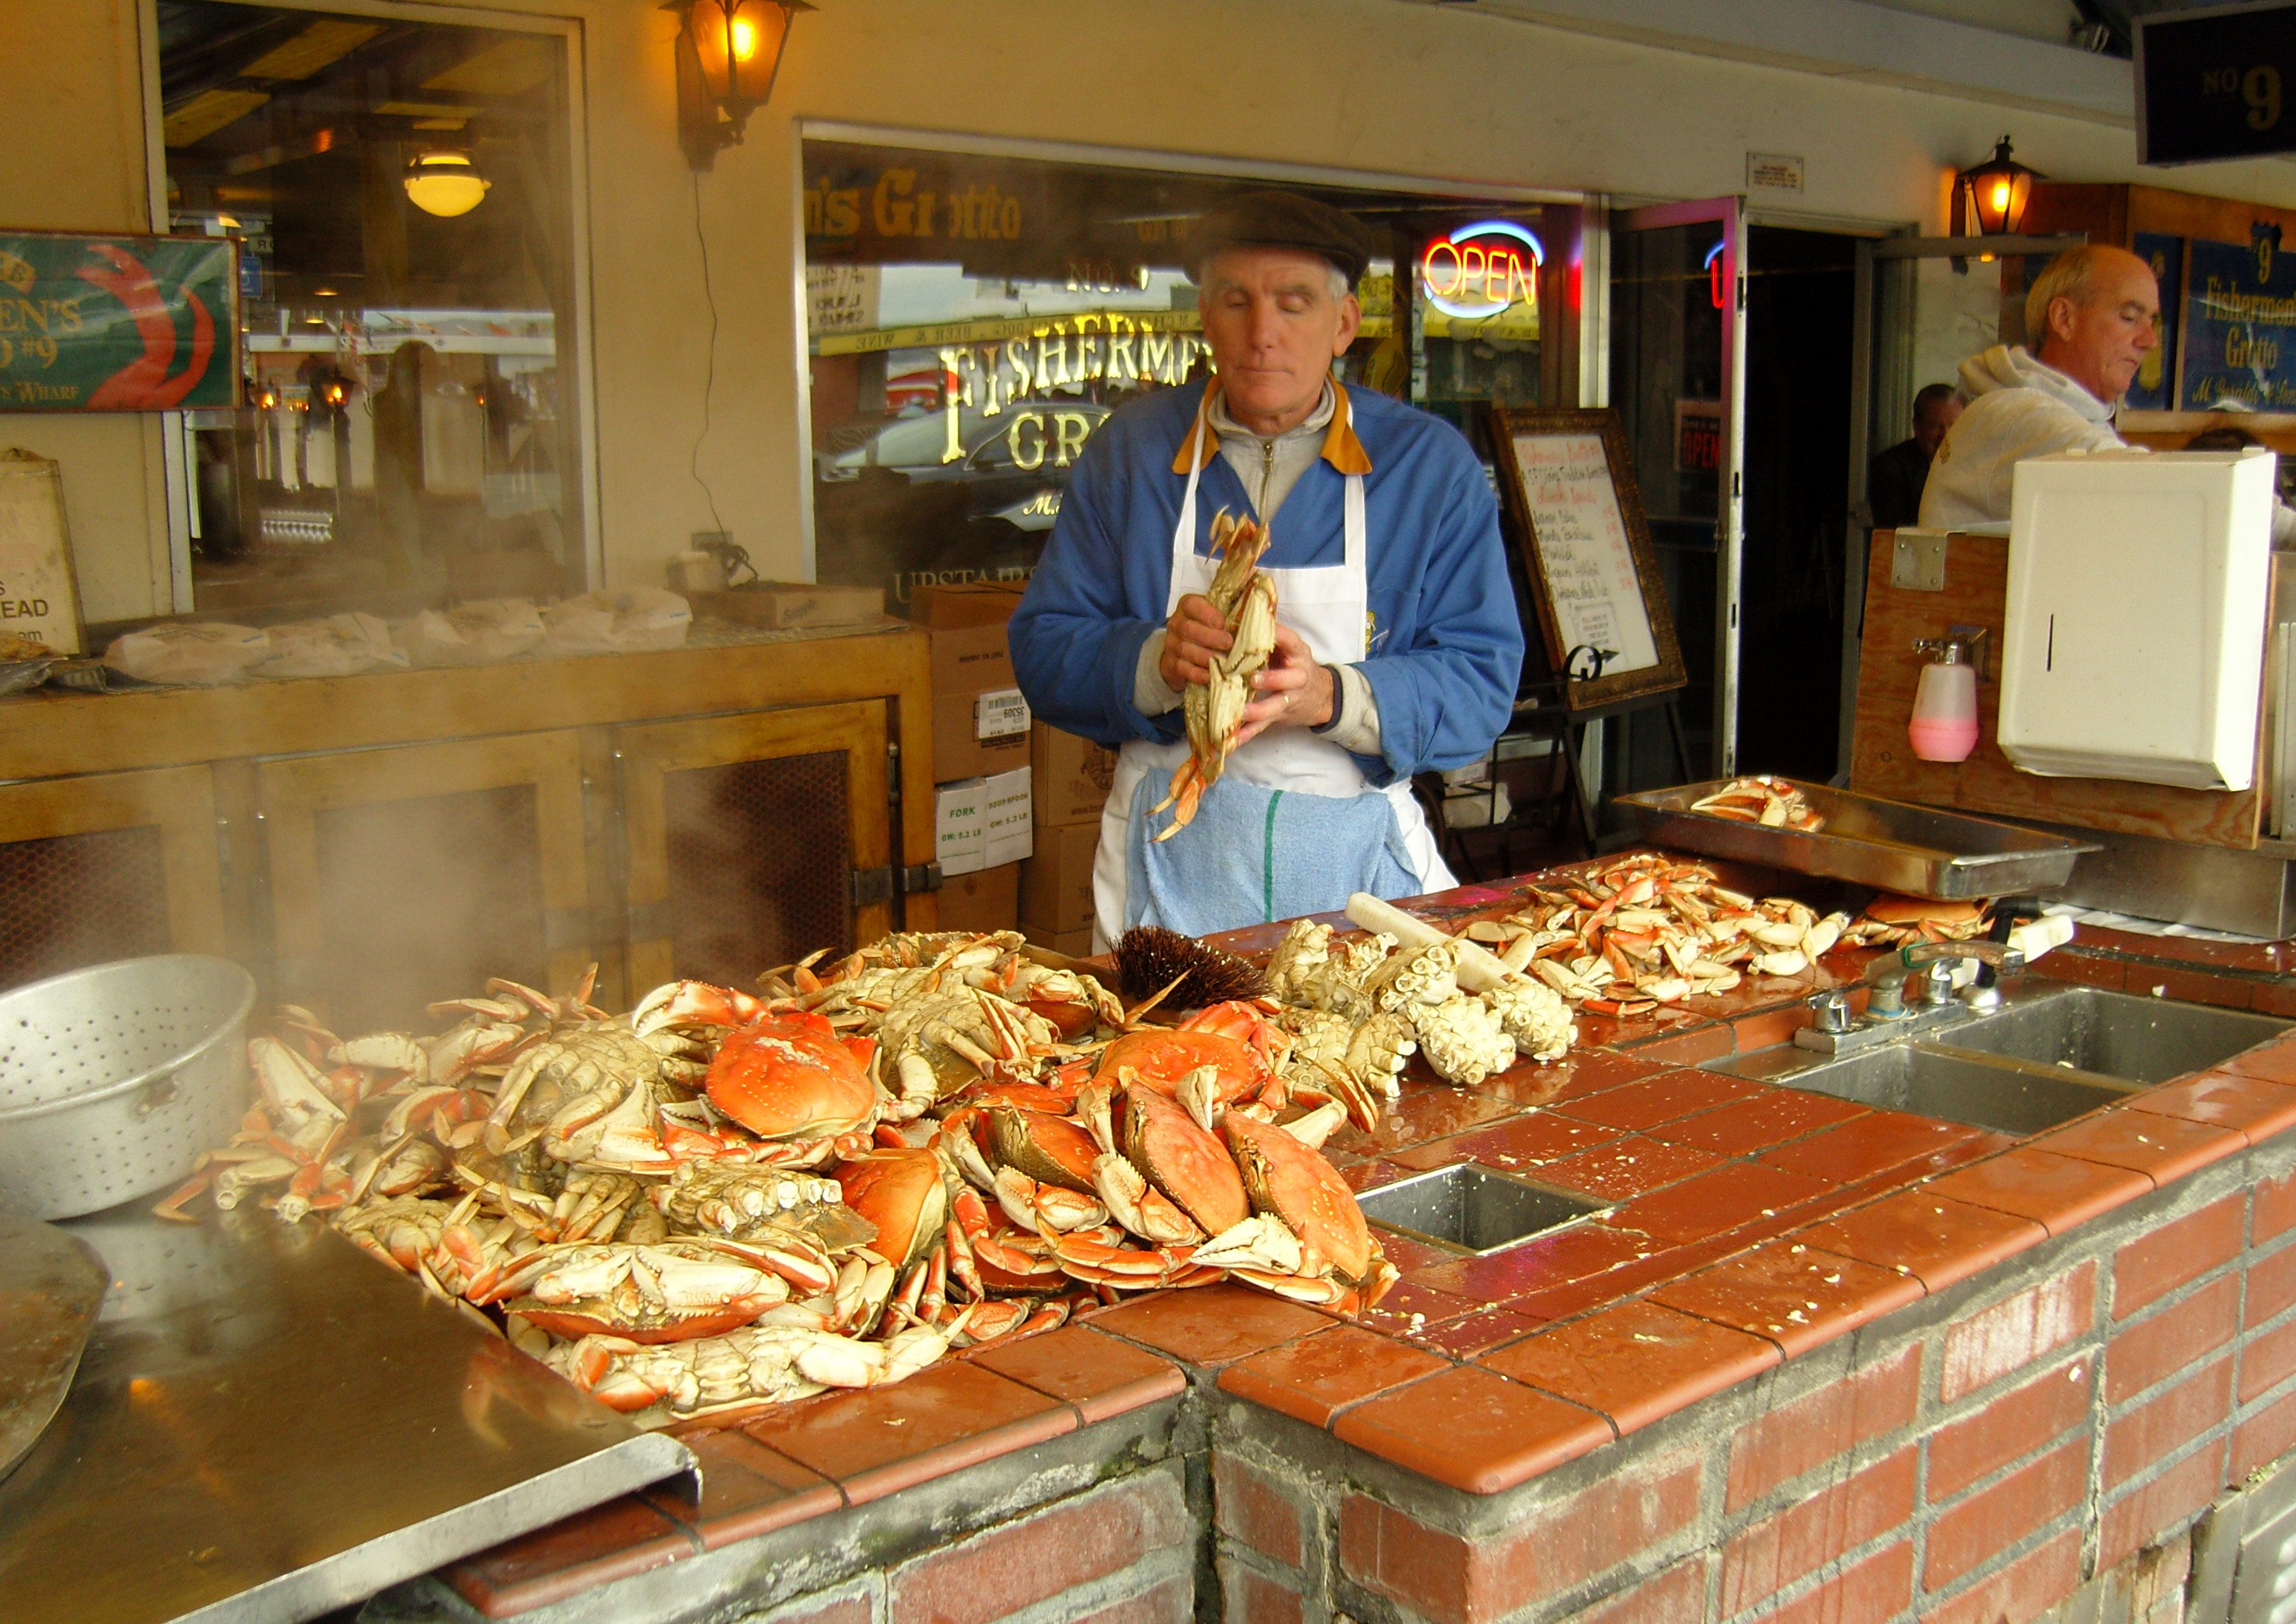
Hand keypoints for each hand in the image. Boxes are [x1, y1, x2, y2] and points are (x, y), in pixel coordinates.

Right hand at [1159, 594, 1231, 689]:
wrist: (1183, 651)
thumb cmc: (1207, 630)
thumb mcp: (1217, 616)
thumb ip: (1232, 613)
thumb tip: (1260, 612)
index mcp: (1188, 607)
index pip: (1192, 605)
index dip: (1207, 614)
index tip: (1222, 623)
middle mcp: (1177, 623)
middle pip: (1189, 629)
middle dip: (1210, 637)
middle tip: (1228, 643)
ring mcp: (1172, 644)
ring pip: (1185, 650)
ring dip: (1205, 657)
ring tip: (1223, 662)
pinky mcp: (1171, 663)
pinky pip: (1183, 669)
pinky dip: (1198, 674)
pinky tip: (1210, 676)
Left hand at [1234, 625, 1333, 744]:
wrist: (1321, 695)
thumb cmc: (1295, 664)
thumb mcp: (1290, 647)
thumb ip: (1271, 637)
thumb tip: (1238, 619)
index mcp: (1298, 654)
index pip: (1291, 642)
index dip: (1278, 636)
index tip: (1261, 631)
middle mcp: (1298, 676)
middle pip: (1290, 679)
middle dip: (1272, 679)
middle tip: (1253, 678)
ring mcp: (1290, 698)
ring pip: (1275, 706)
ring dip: (1258, 710)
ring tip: (1241, 712)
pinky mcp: (1279, 716)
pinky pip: (1262, 726)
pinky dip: (1248, 734)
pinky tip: (1233, 740)